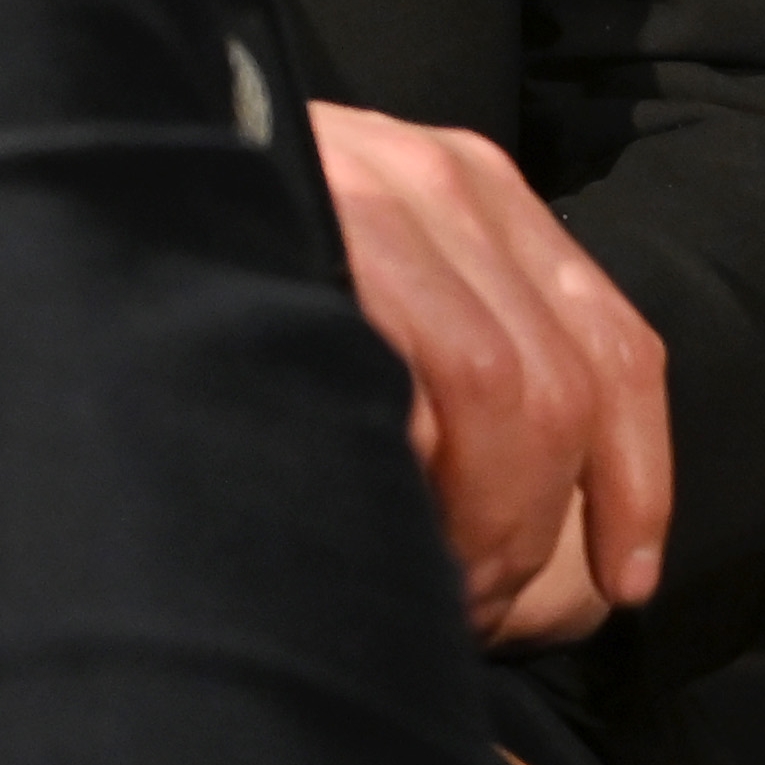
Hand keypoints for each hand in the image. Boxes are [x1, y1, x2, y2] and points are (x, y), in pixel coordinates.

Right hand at [307, 102, 669, 644]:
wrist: (127, 165)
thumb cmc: (269, 259)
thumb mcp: (398, 280)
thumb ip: (488, 372)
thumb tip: (582, 564)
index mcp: (483, 192)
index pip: (614, 344)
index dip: (637, 478)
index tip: (622, 580)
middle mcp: (440, 177)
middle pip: (558, 383)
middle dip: (532, 523)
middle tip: (479, 599)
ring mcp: (370, 186)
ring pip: (498, 381)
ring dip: (480, 514)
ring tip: (430, 572)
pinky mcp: (306, 220)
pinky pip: (403, 372)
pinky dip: (409, 465)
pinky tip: (372, 499)